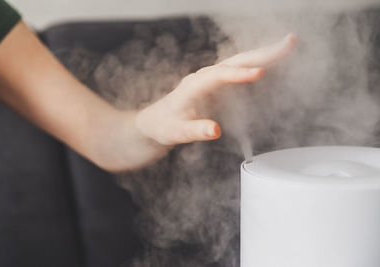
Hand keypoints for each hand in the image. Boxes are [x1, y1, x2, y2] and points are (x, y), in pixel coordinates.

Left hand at [135, 33, 296, 146]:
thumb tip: (215, 130)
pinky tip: (273, 60)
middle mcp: (204, 76)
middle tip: (289, 43)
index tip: (260, 72)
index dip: (239, 74)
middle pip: (235, 61)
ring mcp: (212, 77)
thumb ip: (194, 131)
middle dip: (262, 52)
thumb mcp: (175, 133)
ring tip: (288, 45)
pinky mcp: (218, 83)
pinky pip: (240, 69)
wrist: (156, 121)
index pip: (219, 76)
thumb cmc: (164, 126)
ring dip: (264, 53)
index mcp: (193, 86)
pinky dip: (258, 62)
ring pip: (240, 61)